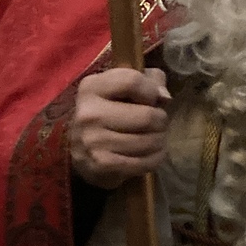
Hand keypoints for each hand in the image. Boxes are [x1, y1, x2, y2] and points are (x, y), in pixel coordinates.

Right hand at [70, 67, 170, 189]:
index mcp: (91, 87)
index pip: (132, 82)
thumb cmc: (109, 112)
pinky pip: (144, 162)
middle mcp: (89, 113)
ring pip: (149, 141)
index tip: (151, 100)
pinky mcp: (102, 164)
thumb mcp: (122, 88)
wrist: (81, 151)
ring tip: (155, 138)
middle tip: (158, 124)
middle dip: (161, 121)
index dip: (150, 91)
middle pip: (147, 116)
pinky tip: (151, 154)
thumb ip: (150, 81)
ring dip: (159, 140)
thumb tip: (164, 97)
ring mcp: (93, 141)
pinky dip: (154, 159)